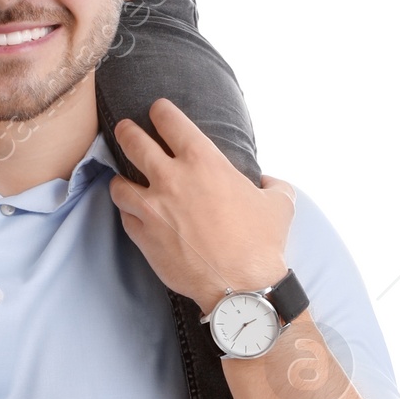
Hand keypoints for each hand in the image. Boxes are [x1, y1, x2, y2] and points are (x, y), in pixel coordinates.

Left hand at [107, 99, 295, 312]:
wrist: (240, 288)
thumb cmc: (262, 244)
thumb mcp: (280, 203)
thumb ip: (272, 184)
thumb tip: (266, 181)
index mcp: (204, 161)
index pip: (170, 120)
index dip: (160, 111)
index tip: (157, 110)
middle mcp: (172, 179)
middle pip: (133, 141)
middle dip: (126, 131)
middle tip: (124, 129)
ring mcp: (153, 208)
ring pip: (119, 183)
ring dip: (121, 179)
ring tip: (123, 180)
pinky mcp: (143, 236)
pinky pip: (125, 217)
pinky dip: (128, 213)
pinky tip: (134, 214)